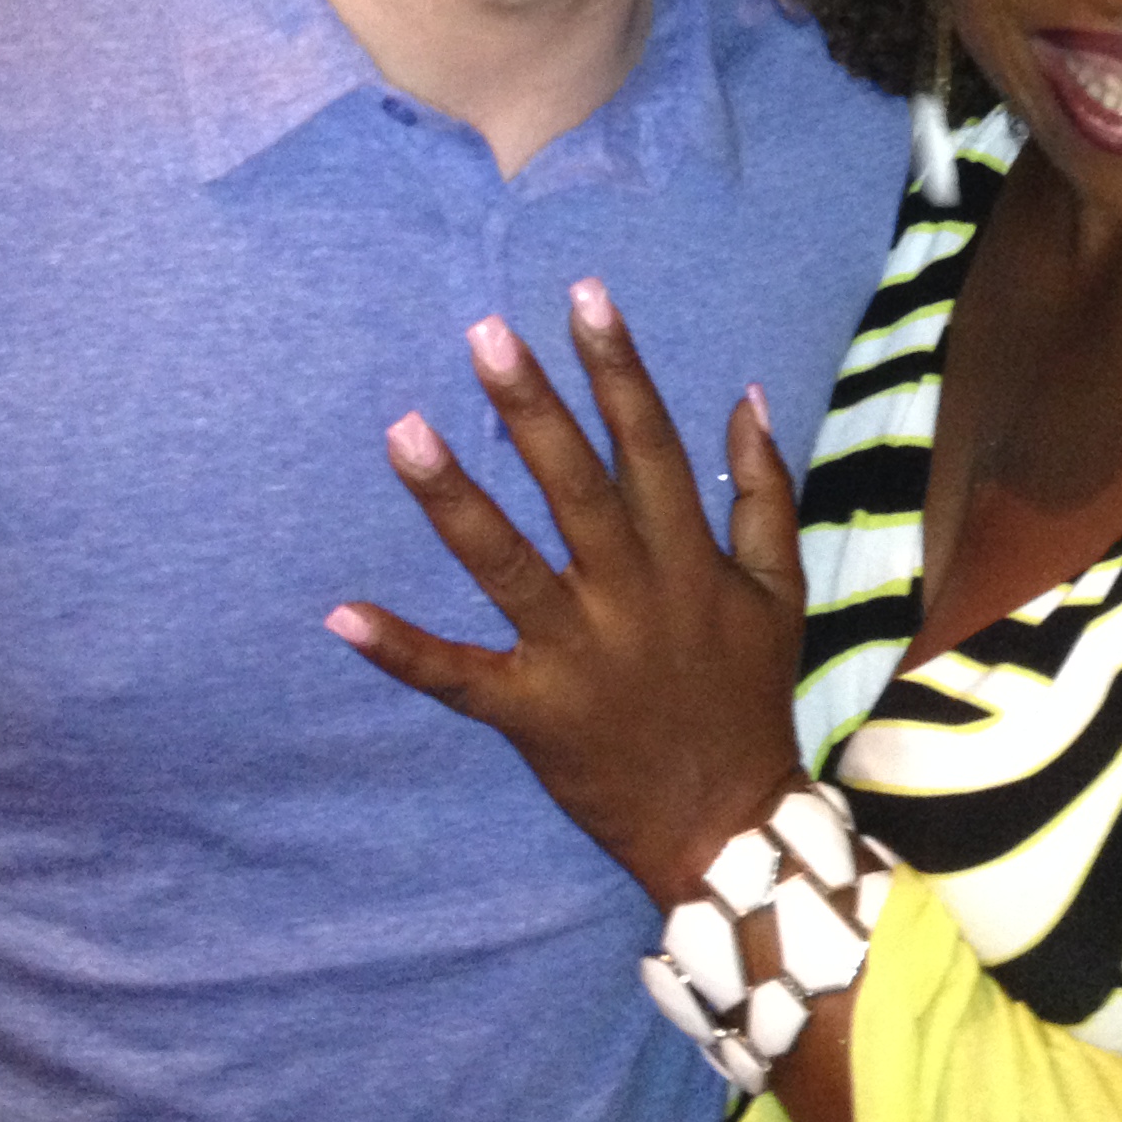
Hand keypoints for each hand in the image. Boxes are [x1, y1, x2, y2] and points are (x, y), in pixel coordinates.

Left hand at [327, 279, 808, 903]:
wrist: (727, 823)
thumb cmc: (748, 697)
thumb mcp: (779, 589)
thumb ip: (765, 492)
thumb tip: (747, 398)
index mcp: (687, 559)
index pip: (649, 443)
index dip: (617, 368)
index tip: (584, 297)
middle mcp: (632, 595)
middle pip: (574, 484)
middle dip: (530, 405)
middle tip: (485, 332)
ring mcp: (578, 655)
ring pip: (507, 563)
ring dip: (453, 497)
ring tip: (403, 427)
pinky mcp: (532, 712)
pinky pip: (457, 677)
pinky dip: (401, 649)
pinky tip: (341, 613)